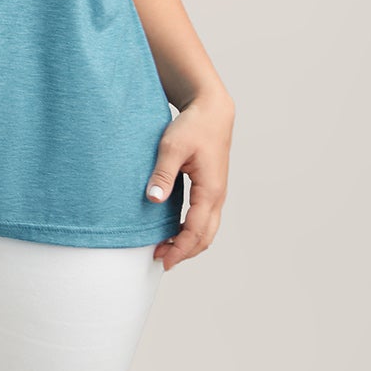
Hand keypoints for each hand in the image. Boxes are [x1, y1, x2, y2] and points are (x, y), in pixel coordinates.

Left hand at [147, 91, 233, 270]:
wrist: (212, 110)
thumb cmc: (193, 126)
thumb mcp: (172, 148)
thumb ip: (162, 175)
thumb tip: (153, 199)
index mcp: (210, 190)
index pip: (195, 230)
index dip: (179, 248)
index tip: (161, 259)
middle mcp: (217, 195)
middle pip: (205, 236)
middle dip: (184, 251)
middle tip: (161, 260)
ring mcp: (217, 193)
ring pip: (208, 229)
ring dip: (189, 243)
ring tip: (165, 248)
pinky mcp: (212, 189)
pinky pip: (205, 219)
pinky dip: (192, 231)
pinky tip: (174, 231)